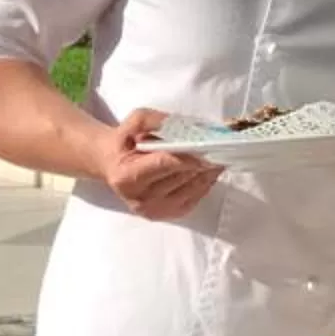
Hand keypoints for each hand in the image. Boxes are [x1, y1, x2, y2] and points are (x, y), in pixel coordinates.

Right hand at [91, 108, 221, 222]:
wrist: (113, 164)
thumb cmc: (126, 142)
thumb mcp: (135, 122)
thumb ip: (157, 120)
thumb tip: (187, 127)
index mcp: (127, 176)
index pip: (165, 164)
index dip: (189, 157)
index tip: (210, 148)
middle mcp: (140, 198)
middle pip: (182, 177)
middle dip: (203, 162)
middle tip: (222, 149)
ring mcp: (154, 210)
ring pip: (192, 189)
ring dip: (208, 174)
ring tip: (218, 158)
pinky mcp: (166, 215)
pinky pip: (194, 199)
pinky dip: (204, 184)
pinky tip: (208, 172)